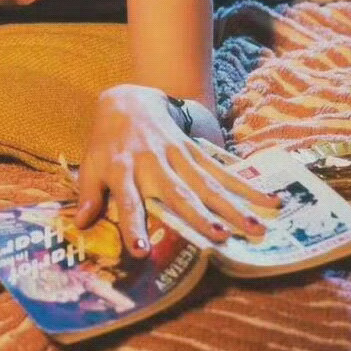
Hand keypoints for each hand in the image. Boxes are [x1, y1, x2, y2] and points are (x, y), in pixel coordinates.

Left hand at [73, 84, 279, 256]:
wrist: (129, 100)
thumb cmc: (107, 141)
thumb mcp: (91, 163)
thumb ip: (88, 192)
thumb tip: (82, 223)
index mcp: (124, 169)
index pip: (128, 201)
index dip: (134, 225)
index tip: (142, 250)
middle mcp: (154, 163)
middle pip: (179, 192)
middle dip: (199, 216)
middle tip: (219, 237)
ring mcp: (178, 155)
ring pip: (207, 183)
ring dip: (231, 205)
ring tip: (253, 227)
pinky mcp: (195, 151)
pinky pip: (222, 170)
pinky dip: (245, 185)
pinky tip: (269, 201)